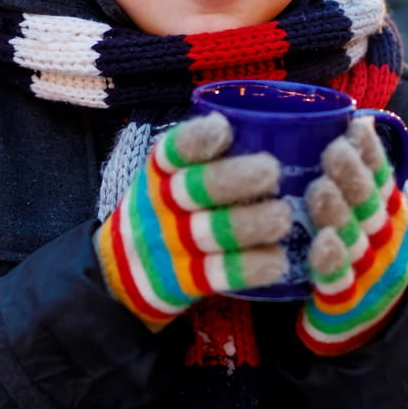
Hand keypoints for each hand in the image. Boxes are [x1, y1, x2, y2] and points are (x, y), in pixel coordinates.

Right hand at [95, 113, 292, 329]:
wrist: (124, 270)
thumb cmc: (169, 209)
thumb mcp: (169, 178)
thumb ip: (207, 158)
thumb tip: (274, 126)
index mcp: (160, 172)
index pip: (173, 151)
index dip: (197, 139)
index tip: (223, 129)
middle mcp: (161, 205)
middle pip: (193, 190)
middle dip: (232, 179)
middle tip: (272, 171)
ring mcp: (171, 246)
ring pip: (209, 233)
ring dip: (247, 224)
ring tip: (283, 217)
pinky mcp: (184, 282)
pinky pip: (216, 276)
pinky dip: (247, 269)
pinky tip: (278, 261)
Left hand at [298, 116, 407, 354]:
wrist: (375, 328)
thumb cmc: (359, 258)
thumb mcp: (367, 219)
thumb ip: (356, 181)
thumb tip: (348, 120)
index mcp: (389, 215)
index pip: (382, 178)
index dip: (371, 153)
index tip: (355, 126)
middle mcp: (384, 240)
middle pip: (370, 204)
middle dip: (353, 175)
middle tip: (333, 150)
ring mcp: (369, 271)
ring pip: (354, 238)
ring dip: (338, 213)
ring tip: (321, 189)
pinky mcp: (348, 301)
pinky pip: (339, 280)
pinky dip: (332, 261)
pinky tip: (321, 243)